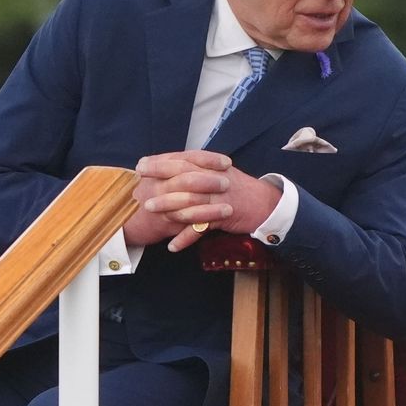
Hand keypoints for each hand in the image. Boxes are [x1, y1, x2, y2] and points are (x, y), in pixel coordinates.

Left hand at [130, 152, 282, 251]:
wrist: (267, 204)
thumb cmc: (241, 190)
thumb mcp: (222, 173)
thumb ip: (201, 169)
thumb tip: (175, 167)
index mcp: (213, 167)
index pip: (184, 159)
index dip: (161, 161)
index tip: (141, 164)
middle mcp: (215, 179)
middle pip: (184, 176)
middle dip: (159, 179)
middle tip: (139, 182)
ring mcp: (220, 197)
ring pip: (190, 201)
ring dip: (168, 206)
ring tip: (149, 211)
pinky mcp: (225, 215)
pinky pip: (202, 228)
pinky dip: (187, 238)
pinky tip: (173, 246)